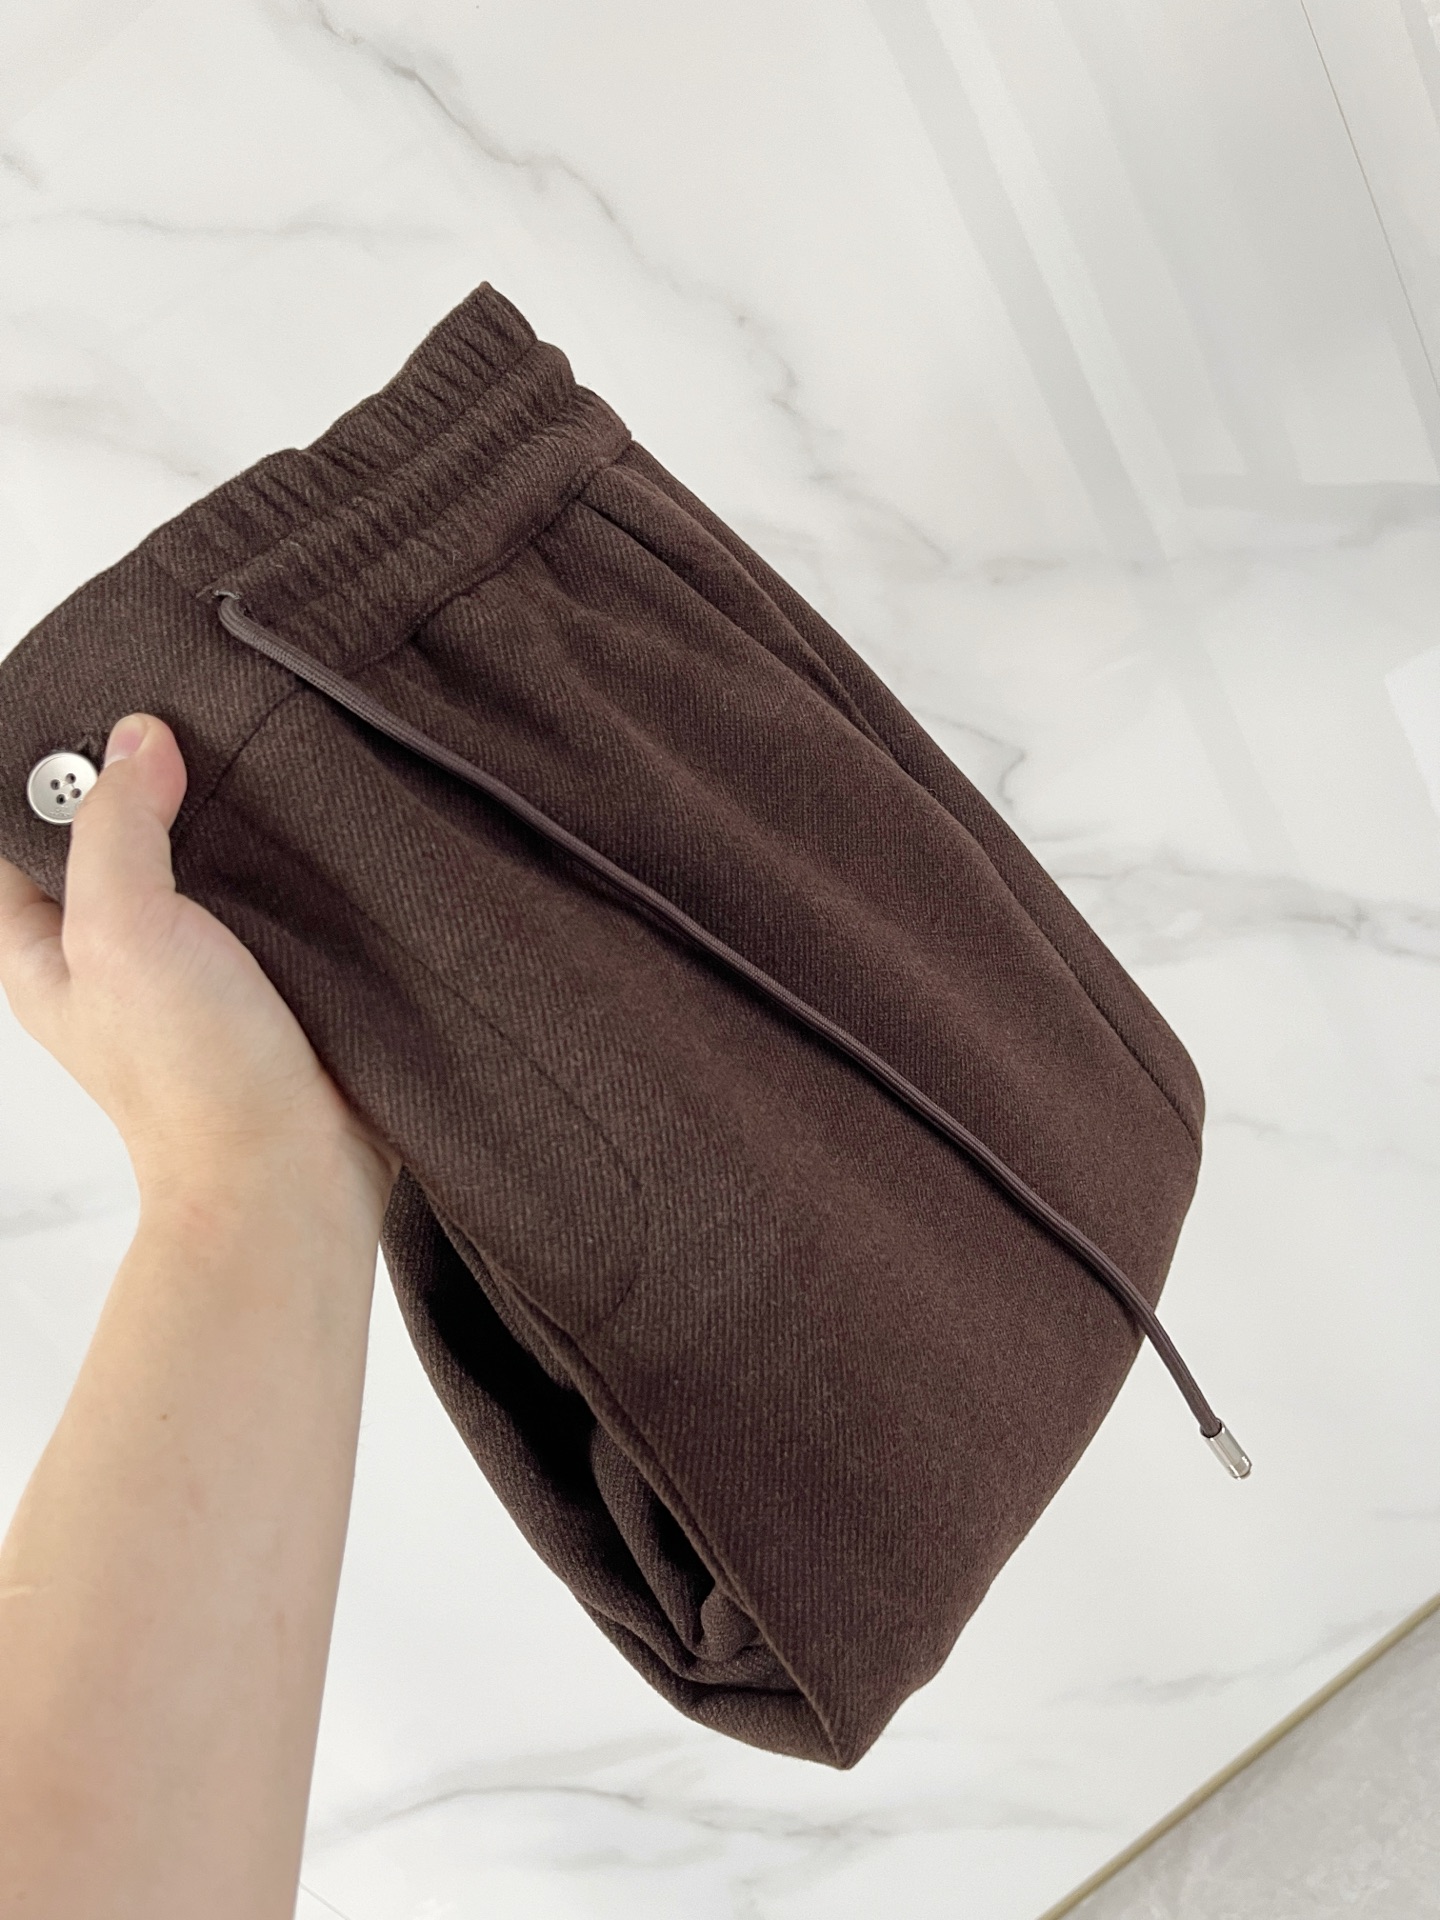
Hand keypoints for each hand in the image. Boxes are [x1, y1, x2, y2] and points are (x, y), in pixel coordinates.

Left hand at [0, 713, 396, 1213]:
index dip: (45, 766)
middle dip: (142, 776)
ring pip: (192, 853)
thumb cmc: (193, 1083)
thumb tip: (136, 738)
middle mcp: (110, 947)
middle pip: (107, 829)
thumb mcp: (122, 931)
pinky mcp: (265, 970)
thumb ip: (117, 827)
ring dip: (221, 812)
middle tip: (186, 715)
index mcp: (40, 943)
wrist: (297, 1172)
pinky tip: (304, 819)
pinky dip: (278, 854)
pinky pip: (261, 888)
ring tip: (252, 752)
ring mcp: (189, 959)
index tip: (99, 706)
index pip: (15, 827)